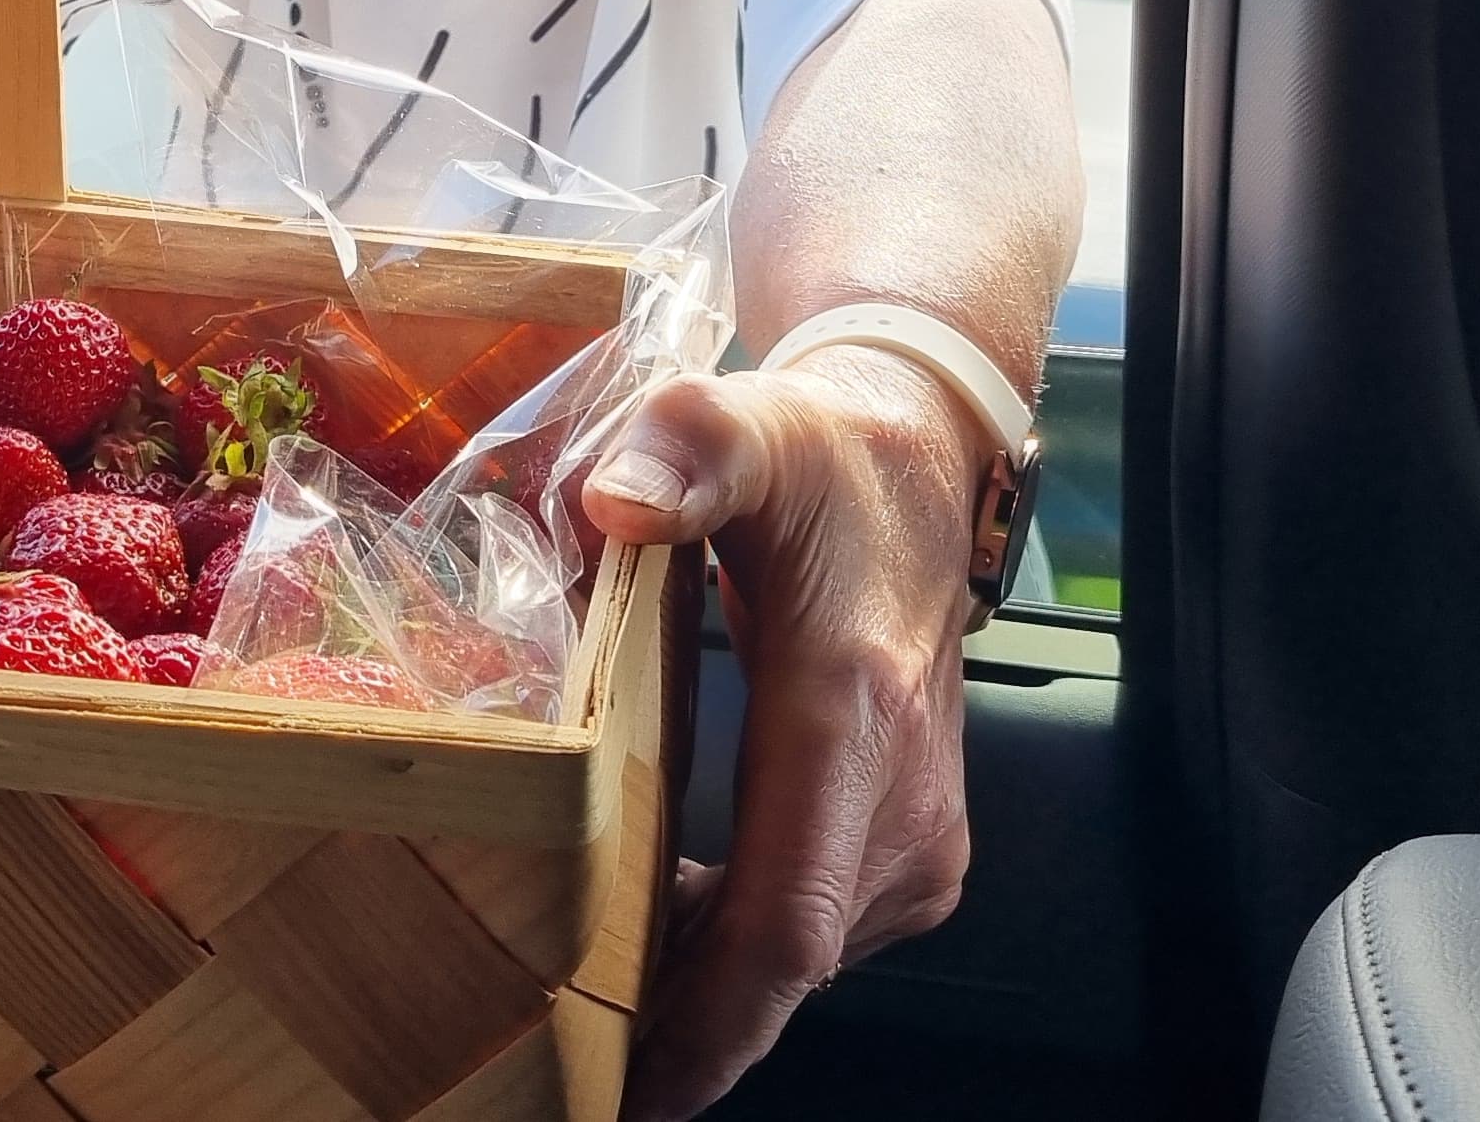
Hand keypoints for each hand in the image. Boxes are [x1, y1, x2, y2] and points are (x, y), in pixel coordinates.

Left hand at [581, 346, 984, 1121]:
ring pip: (793, 960)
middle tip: (559, 1068)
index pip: (791, 921)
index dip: (713, 1026)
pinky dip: (727, 955)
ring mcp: (915, 835)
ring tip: (582, 1012)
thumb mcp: (749, 424)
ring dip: (698, 994)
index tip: (636, 1093)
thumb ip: (683, 449)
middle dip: (678, 1031)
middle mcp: (903, 799)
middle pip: (780, 966)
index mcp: (854, 715)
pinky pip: (805, 932)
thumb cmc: (825, 462)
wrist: (919, 474)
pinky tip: (651, 940)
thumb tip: (613, 500)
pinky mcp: (906, 849)